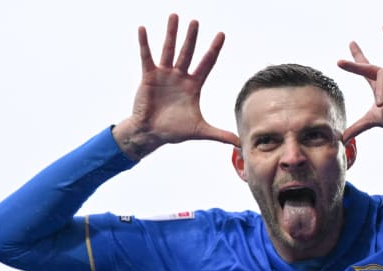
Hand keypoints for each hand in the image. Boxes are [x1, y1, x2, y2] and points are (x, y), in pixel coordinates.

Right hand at [113, 13, 238, 159]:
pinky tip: (142, 29)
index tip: (221, 34)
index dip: (214, 49)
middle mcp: (180, 76)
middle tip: (195, 21)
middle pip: (188, 53)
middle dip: (192, 37)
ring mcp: (164, 74)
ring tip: (174, 16)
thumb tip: (239, 144)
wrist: (151, 133)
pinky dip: (144, 43)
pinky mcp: (149, 76)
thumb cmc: (174, 131)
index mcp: (193, 86)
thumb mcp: (200, 130)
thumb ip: (220, 134)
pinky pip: (146, 56)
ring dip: (171, 33)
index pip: (207, 63)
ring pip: (169, 50)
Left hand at [337, 24, 382, 142]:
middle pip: (367, 67)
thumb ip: (359, 127)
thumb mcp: (375, 121)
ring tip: (381, 105)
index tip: (340, 59)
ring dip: (380, 90)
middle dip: (356, 61)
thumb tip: (343, 139)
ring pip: (381, 74)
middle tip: (347, 50)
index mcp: (379, 88)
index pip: (363, 72)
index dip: (352, 65)